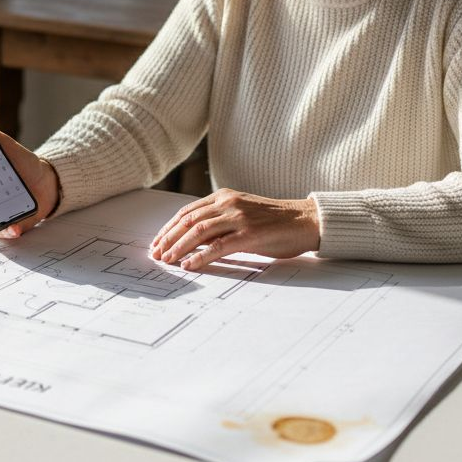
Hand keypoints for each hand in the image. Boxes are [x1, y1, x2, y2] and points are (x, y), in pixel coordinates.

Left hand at [148, 188, 319, 270]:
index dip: (169, 228)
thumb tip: (193, 242)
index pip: (187, 211)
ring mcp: (239, 217)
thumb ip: (219, 223)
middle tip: (156, 254)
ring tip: (168, 260)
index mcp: (224, 196)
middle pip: (188, 220)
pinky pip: (218, 246)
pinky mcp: (249, 234)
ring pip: (199, 231)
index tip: (157, 242)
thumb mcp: (242, 215)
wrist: (306, 220)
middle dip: (168, 238)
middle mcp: (228, 203)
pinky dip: (200, 256)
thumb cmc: (275, 222)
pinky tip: (189, 265)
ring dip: (179, 247)